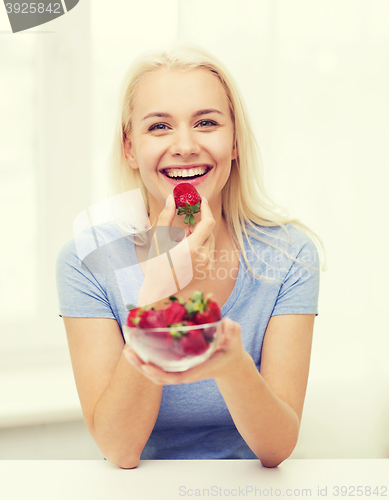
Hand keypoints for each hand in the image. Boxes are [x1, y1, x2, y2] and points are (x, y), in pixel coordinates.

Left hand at [123, 317, 249, 384]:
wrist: (230, 362)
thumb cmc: (232, 350)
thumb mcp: (235, 341)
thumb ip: (233, 333)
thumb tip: (230, 324)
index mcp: (197, 370)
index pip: (176, 377)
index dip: (160, 373)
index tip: (146, 366)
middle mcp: (185, 372)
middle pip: (159, 376)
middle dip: (142, 367)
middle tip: (128, 352)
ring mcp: (180, 370)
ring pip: (156, 372)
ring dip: (140, 364)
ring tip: (127, 350)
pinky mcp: (177, 364)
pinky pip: (158, 365)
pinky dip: (146, 359)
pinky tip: (136, 347)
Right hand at [136, 195, 215, 306]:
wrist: (160, 290)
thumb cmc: (157, 265)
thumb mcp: (159, 239)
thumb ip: (166, 217)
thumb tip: (171, 198)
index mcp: (192, 248)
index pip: (208, 222)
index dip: (206, 209)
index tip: (201, 201)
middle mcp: (204, 257)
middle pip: (209, 231)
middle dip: (200, 224)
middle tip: (186, 225)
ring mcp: (208, 265)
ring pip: (210, 241)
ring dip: (200, 235)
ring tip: (184, 239)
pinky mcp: (208, 271)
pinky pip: (209, 252)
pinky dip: (202, 246)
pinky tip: (188, 250)